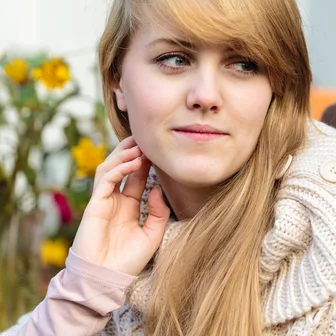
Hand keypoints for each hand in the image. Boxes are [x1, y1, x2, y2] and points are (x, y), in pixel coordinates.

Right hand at [71, 136, 169, 275]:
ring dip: (124, 155)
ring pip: (109, 168)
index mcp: (129, 206)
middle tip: (146, 139)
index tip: (159, 151)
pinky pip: (105, 179)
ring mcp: (103, 201)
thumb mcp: (153, 234)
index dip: (145, 163)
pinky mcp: (95, 204)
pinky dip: (118, 168)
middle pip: (121, 168)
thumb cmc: (129, 261)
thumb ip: (158, 211)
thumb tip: (158, 188)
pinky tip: (133, 162)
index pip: (136, 177)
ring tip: (139, 146)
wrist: (107, 278)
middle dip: (132, 152)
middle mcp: (115, 201)